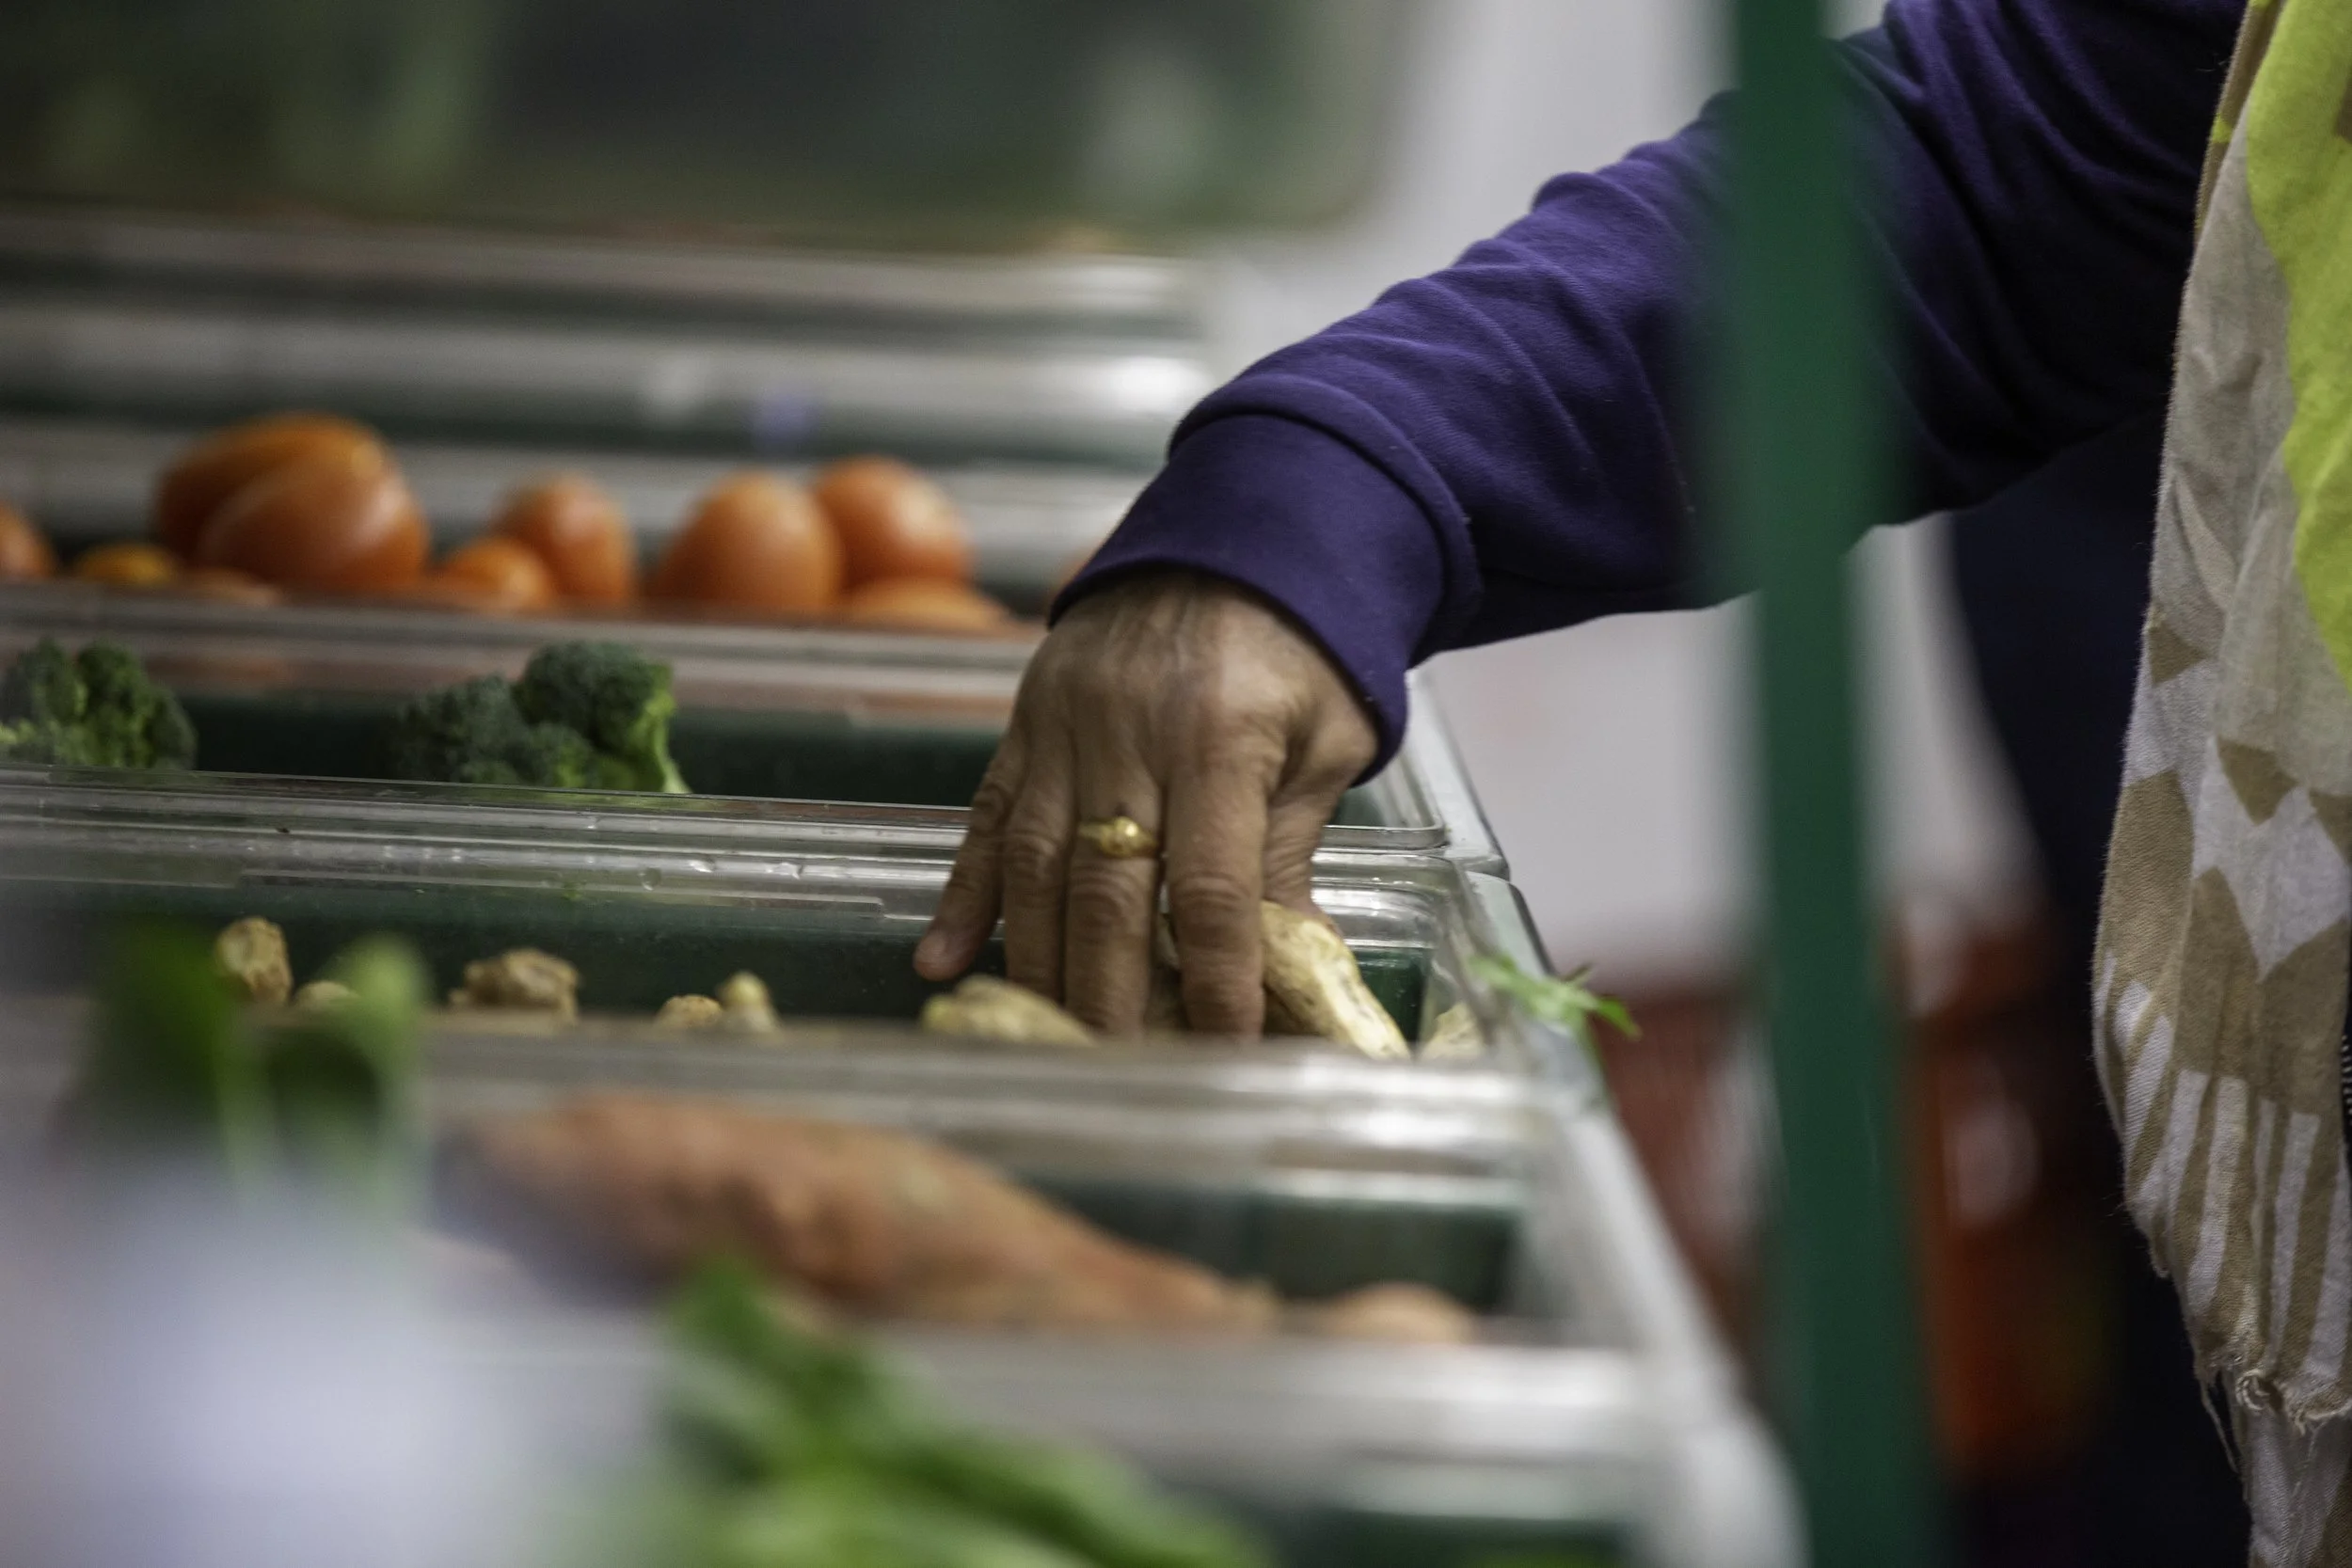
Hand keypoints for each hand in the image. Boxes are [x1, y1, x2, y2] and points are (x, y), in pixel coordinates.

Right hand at [914, 569, 1376, 1034]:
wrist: (1237, 532)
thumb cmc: (1302, 645)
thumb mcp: (1324, 743)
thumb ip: (1291, 851)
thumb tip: (1292, 967)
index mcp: (1221, 739)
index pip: (1210, 887)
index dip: (1213, 977)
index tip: (1223, 1046)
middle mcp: (1129, 735)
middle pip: (1108, 890)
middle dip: (1112, 994)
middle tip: (1122, 1071)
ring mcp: (1065, 727)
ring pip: (1036, 865)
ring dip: (1038, 964)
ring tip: (1049, 1038)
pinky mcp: (1025, 722)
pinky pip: (985, 819)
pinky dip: (962, 897)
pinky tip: (941, 964)